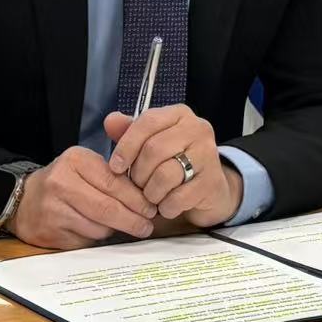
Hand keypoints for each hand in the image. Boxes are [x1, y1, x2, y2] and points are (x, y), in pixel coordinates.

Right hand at [11, 147, 155, 250]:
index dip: (136, 199)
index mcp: (75, 160)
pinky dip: (95, 239)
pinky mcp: (49, 234)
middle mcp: (61, 183)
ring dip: (114, 230)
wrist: (24, 200)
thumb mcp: (85, 165)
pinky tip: (97, 231)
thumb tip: (146, 195)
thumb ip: (113, 173)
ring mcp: (53, 210)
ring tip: (121, 226)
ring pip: (98, 227)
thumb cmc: (65, 180)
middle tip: (146, 226)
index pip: (113, 182)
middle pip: (106, 208)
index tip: (151, 209)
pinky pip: (84, 241)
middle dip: (132, 220)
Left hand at [105, 105, 241, 227]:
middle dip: (138, 173)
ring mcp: (208, 155)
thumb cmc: (174, 163)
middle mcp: (197, 129)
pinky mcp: (211, 182)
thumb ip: (130, 132)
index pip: (148, 121)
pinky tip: (166, 205)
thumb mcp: (151, 144)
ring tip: (151, 196)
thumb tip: (110, 120)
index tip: (115, 166)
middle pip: (154, 149)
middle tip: (137, 185)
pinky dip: (165, 207)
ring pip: (164, 175)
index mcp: (179, 114)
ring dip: (150, 192)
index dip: (127, 145)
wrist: (210, 189)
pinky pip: (177, 198)